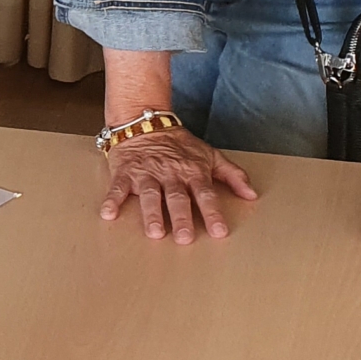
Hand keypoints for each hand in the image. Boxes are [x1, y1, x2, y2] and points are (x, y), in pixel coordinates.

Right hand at [98, 126, 258, 243]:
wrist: (144, 121)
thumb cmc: (178, 144)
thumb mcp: (209, 155)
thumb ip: (232, 174)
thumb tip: (252, 195)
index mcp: (192, 172)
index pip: (204, 194)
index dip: (212, 212)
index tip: (219, 231)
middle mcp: (170, 174)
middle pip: (177, 197)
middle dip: (182, 217)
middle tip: (185, 238)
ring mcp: (147, 173)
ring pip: (150, 194)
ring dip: (152, 213)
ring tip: (155, 232)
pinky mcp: (125, 172)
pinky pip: (118, 186)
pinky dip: (113, 199)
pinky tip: (108, 213)